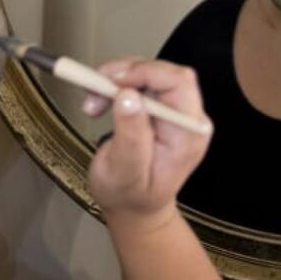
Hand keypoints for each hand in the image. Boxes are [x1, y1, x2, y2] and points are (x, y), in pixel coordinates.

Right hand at [83, 59, 211, 224]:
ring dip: (115, 80)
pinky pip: (140, 82)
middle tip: (96, 89)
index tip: (113, 83)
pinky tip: (100, 101)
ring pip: (148, 73)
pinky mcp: (160, 108)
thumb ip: (130, 136)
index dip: (145, 73)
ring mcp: (175, 112)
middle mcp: (188, 118)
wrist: (133, 207)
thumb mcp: (125, 171)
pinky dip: (115, 86)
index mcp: (187, 134)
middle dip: (125, 74)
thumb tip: (128, 97)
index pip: (178, 83)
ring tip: (92, 102)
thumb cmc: (129, 195)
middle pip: (163, 73)